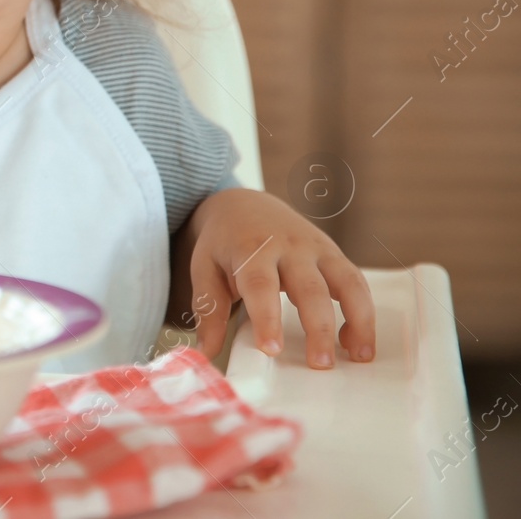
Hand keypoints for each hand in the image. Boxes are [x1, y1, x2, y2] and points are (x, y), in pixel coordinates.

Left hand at [180, 188, 375, 368]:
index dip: (267, 318)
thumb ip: (208, 308)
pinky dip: (363, 312)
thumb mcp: (204, 268)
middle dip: (318, 327)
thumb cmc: (225, 243)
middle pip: (309, 287)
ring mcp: (317, 248)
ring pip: (346, 282)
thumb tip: (207, 350)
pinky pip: (356, 282)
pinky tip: (356, 342)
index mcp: (251, 249)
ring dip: (358, 319)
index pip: (260, 284)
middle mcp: (288, 246)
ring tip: (358, 356)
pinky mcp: (334, 254)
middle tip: (320, 363)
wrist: (245, 204)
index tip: (271, 349)